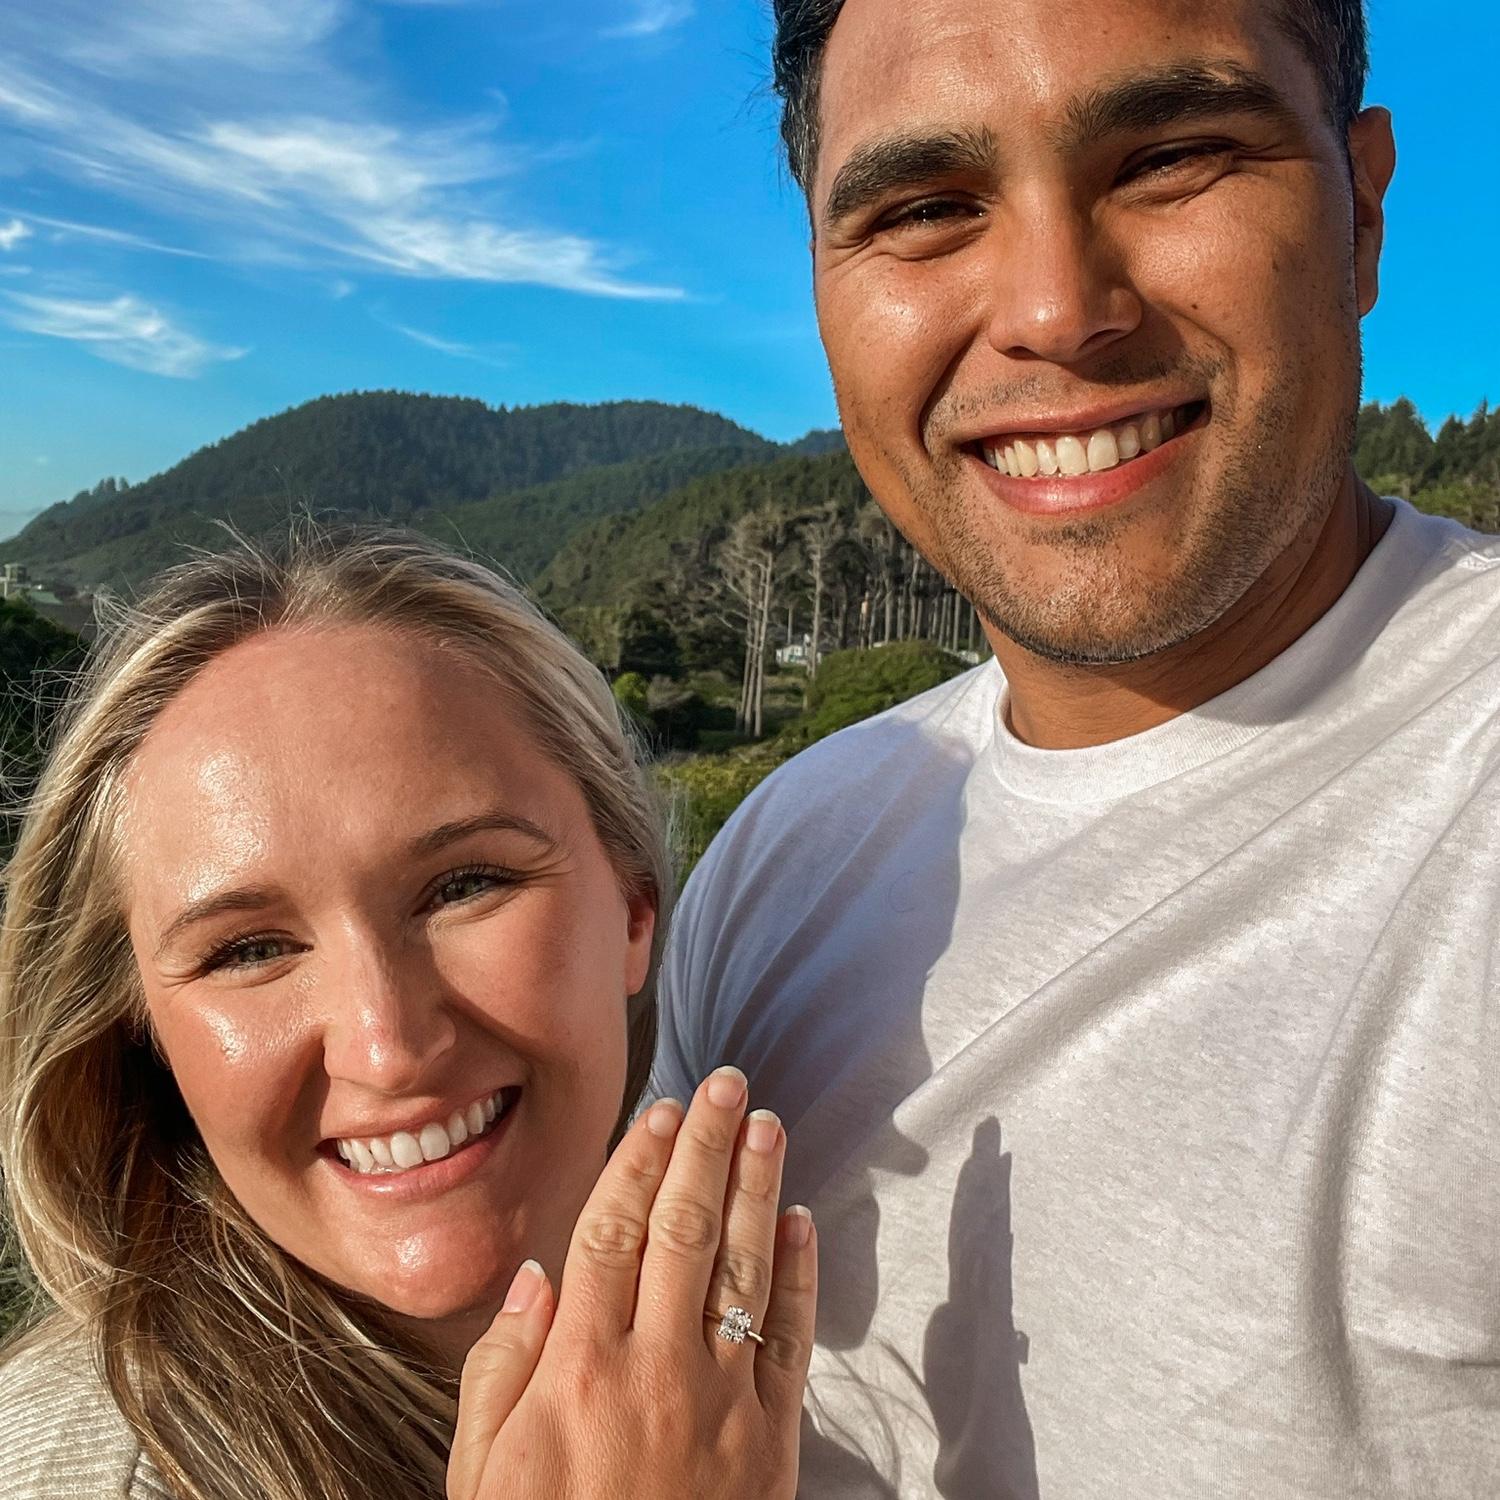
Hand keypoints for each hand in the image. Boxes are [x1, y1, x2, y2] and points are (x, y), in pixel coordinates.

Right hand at [447, 1066, 816, 1498]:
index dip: (638, 1161)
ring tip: (767, 1122)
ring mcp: (720, 1399)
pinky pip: (789, 1337)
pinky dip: (796, 1273)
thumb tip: (538, 1272)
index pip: (613, 1230)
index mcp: (576, 1365)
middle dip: (706, 1146)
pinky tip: (799, 1220)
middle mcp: (654, 1365)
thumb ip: (502, 1366)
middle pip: (684, 1227)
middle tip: (726, 1083)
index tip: (659, 1111)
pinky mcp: (771, 1438)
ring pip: (741, 1264)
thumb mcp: (481, 1473)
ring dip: (757, 1185)